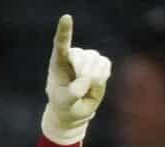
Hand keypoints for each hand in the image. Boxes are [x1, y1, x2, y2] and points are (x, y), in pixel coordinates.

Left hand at [42, 14, 111, 145]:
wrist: (74, 110)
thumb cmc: (64, 104)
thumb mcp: (64, 103)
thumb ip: (73, 92)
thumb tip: (86, 78)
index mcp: (58, 61)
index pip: (61, 43)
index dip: (64, 30)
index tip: (66, 18)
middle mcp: (73, 55)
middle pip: (83, 57)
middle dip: (83, 74)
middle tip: (78, 90)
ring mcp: (88, 57)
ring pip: (95, 60)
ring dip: (93, 77)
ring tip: (85, 88)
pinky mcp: (100, 63)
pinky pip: (105, 65)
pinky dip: (102, 77)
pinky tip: (95, 83)